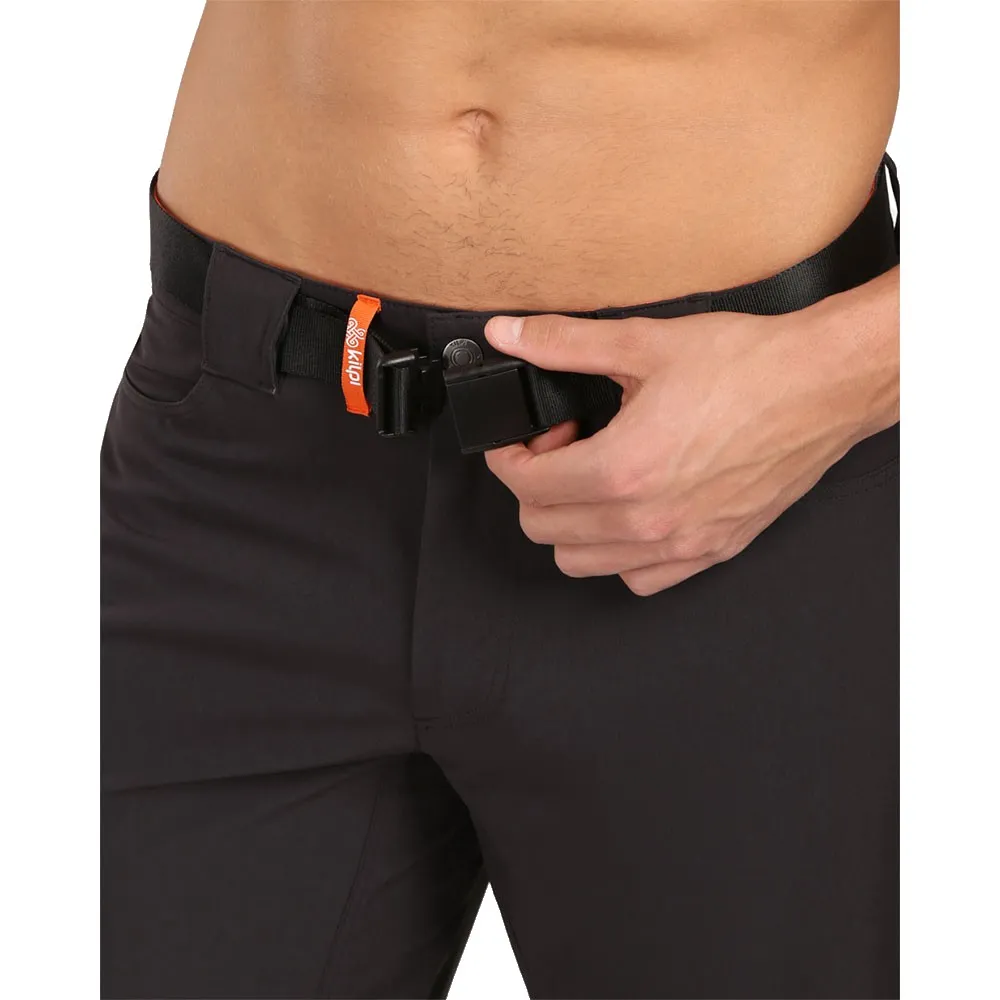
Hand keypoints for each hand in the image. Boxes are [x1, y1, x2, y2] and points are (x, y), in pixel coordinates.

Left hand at [482, 277, 897, 594]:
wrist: (825, 384)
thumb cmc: (750, 366)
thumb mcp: (644, 344)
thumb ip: (564, 344)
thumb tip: (509, 335)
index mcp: (622, 469)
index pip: (526, 486)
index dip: (509, 456)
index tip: (522, 438)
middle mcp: (647, 520)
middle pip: (544, 529)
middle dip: (535, 486)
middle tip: (562, 448)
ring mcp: (680, 542)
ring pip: (582, 564)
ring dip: (569, 524)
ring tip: (593, 478)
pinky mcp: (710, 550)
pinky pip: (639, 578)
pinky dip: (618, 553)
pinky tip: (631, 509)